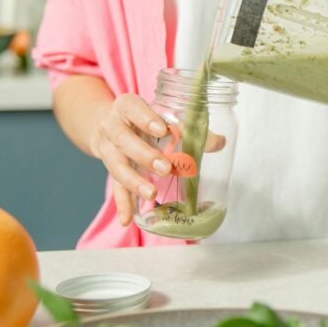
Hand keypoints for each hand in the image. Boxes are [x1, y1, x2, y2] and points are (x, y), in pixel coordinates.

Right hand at [90, 94, 225, 225]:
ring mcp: (108, 149)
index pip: (132, 108)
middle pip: (123, 140)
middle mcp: (112, 126)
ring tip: (151, 194)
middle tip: (165, 168)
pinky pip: (115, 188)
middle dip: (144, 155)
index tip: (162, 129)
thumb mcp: (161, 115)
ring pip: (117, 166)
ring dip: (134, 182)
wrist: (110, 125)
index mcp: (126, 107)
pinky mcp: (109, 169)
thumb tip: (219, 142)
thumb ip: (188, 127)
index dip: (145, 118)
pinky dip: (122, 204)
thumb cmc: (143, 118)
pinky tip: (127, 220)